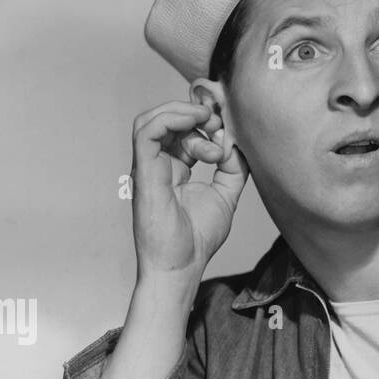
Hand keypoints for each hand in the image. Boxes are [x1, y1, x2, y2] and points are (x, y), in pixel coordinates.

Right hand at [130, 98, 249, 284]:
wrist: (181, 266)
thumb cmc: (197, 239)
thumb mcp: (225, 196)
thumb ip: (232, 169)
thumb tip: (236, 143)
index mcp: (174, 169)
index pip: (184, 131)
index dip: (206, 123)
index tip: (228, 131)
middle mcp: (158, 165)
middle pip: (169, 121)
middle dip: (197, 115)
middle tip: (220, 124)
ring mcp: (148, 167)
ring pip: (152, 119)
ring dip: (183, 112)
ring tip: (208, 120)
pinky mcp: (142, 171)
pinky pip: (147, 130)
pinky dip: (171, 118)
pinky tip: (196, 123)